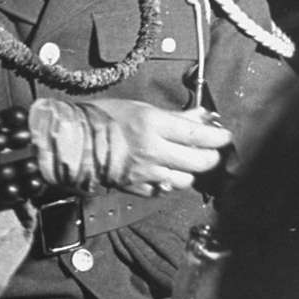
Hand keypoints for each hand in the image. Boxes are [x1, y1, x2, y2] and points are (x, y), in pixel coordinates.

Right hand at [88, 99, 230, 195]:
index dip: (218, 137)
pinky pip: (163, 190)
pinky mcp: (136, 187)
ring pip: (185, 180)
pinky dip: (168, 182)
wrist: (73, 141)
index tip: (224, 136)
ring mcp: (145, 172)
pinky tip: (163, 172)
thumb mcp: (140, 108)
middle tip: (210, 150)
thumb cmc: (102, 118)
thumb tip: (201, 116)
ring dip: (189, 171)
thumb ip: (173, 116)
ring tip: (183, 161)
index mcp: (153, 125)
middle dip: (210, 156)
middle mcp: (152, 150)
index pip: (198, 134)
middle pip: (198, 161)